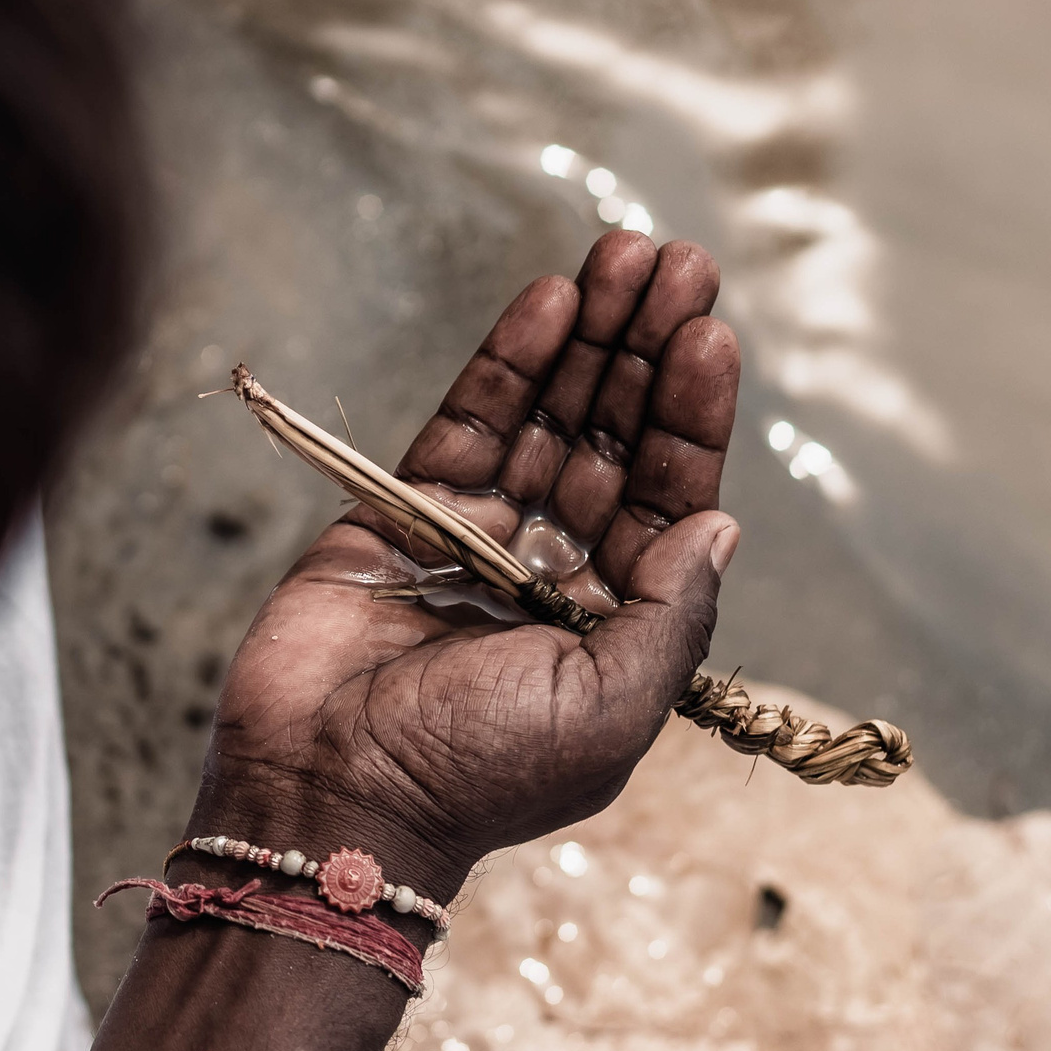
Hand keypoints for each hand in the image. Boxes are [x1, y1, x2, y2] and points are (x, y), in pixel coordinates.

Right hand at [192, 231, 739, 900]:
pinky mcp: (396, 515)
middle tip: (678, 261)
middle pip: (613, 438)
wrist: (328, 796)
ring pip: (546, 416)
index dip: (690, 415)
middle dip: (647, 351)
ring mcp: (472, 537)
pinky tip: (548, 298)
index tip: (710, 334)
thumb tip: (722, 521)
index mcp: (609, 623)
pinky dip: (508, 361)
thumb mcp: (607, 709)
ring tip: (624, 254)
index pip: (667, 496)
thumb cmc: (473, 775)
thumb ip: (669, 613)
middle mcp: (548, 571)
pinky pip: (466, 424)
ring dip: (588, 335)